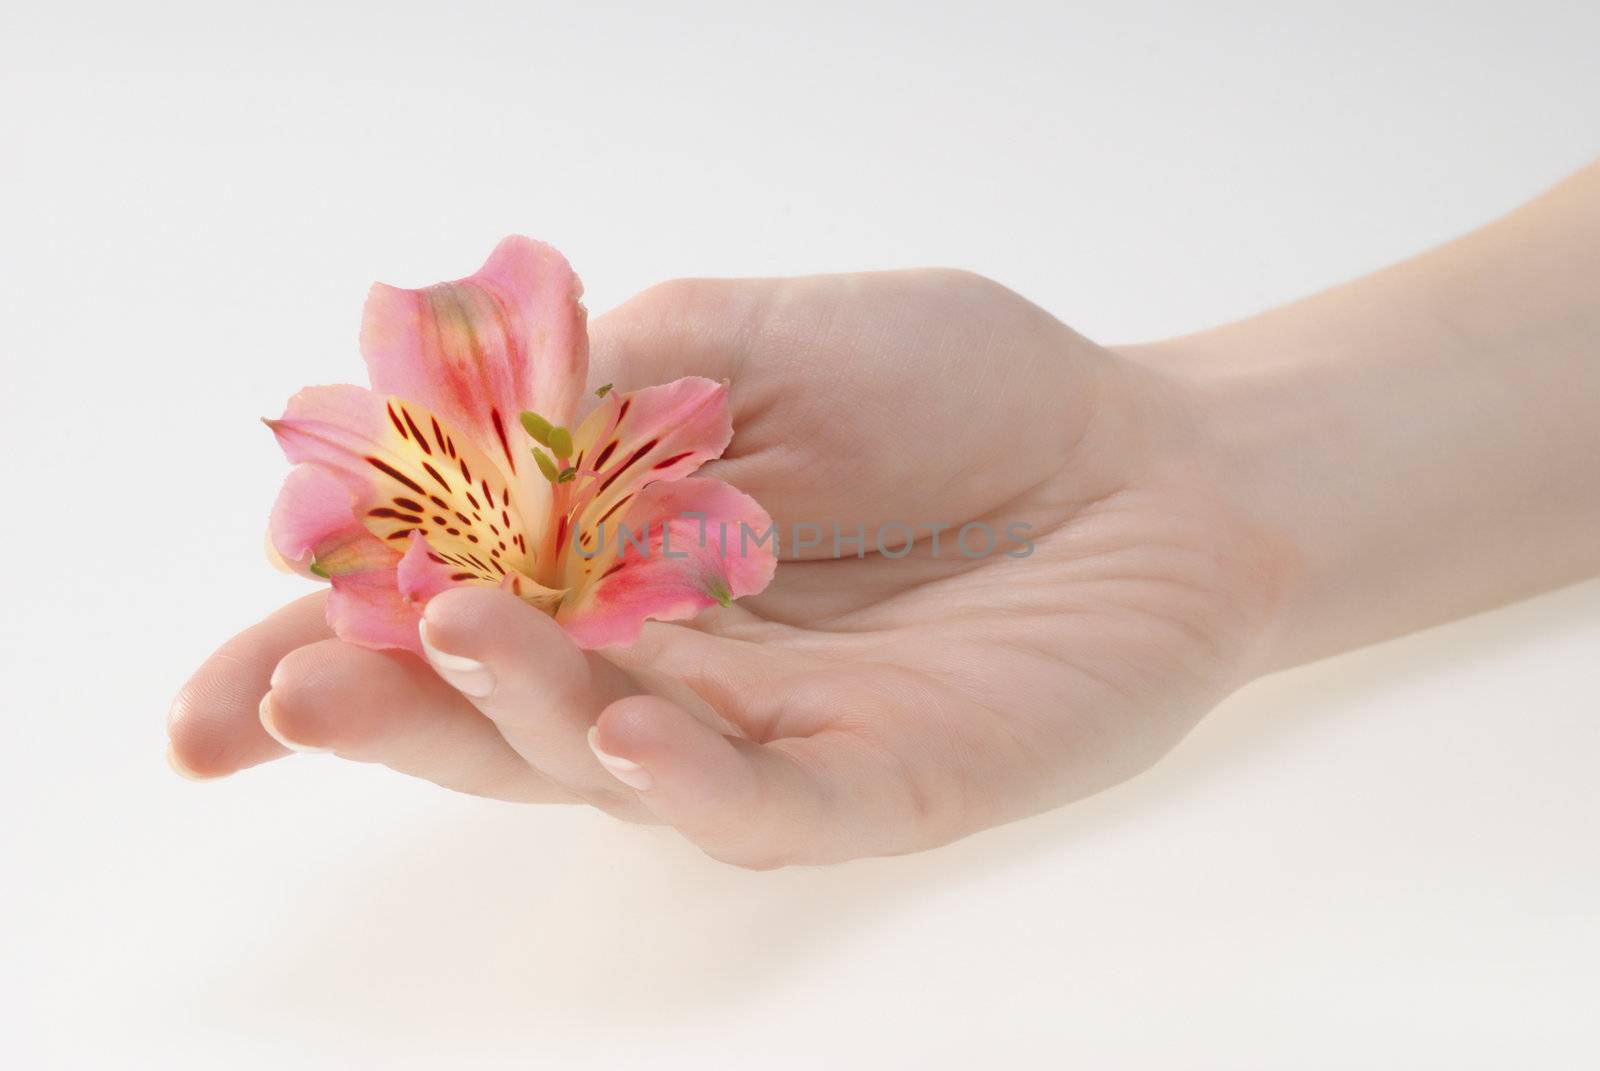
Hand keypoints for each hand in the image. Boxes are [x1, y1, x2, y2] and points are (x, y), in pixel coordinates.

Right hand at [169, 269, 1292, 865]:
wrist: (1146, 457)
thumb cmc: (958, 386)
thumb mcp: (758, 337)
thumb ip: (611, 379)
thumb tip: (451, 416)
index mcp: (622, 565)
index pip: (446, 617)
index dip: (325, 656)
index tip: (211, 698)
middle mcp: (672, 668)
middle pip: (501, 710)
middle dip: (384, 707)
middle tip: (284, 690)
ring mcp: (771, 738)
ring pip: (612, 758)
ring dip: (521, 708)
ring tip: (449, 633)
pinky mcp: (882, 781)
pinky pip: (768, 801)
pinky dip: (691, 776)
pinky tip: (633, 724)